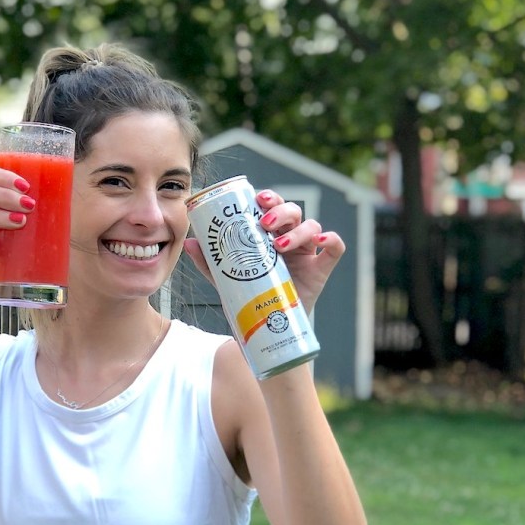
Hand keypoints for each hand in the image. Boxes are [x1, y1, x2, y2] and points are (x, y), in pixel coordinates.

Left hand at [184, 189, 344, 312]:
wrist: (265, 326)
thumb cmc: (248, 295)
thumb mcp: (225, 278)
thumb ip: (209, 261)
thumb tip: (188, 242)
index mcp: (268, 233)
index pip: (272, 207)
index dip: (268, 197)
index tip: (257, 199)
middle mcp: (289, 237)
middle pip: (292, 211)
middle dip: (280, 211)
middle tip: (264, 223)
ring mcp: (307, 252)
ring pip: (311, 225)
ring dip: (297, 230)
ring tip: (278, 245)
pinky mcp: (321, 269)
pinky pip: (335, 249)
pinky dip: (332, 239)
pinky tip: (322, 240)